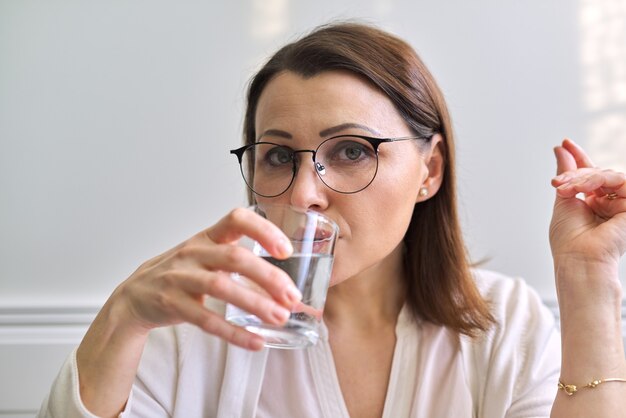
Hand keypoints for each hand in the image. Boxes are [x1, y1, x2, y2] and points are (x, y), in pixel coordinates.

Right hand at [112, 207, 301, 349]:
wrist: (134, 296)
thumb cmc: (182, 273)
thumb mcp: (207, 257)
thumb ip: (242, 264)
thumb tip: (285, 288)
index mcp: (207, 236)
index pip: (237, 219)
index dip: (263, 231)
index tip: (285, 251)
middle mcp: (194, 252)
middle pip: (234, 257)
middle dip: (268, 276)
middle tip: (292, 296)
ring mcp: (180, 277)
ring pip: (221, 287)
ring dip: (255, 304)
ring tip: (279, 318)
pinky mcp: (171, 304)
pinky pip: (206, 320)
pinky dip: (233, 333)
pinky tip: (255, 341)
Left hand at [550, 139, 625, 268]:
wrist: (578, 258)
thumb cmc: (568, 239)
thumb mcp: (564, 199)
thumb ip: (567, 174)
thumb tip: (561, 149)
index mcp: (594, 204)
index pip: (590, 175)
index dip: (578, 157)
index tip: (563, 143)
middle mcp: (610, 203)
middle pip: (596, 172)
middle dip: (574, 173)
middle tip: (556, 182)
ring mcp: (622, 204)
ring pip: (606, 175)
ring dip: (582, 178)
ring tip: (565, 188)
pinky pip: (618, 180)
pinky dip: (595, 180)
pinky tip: (579, 189)